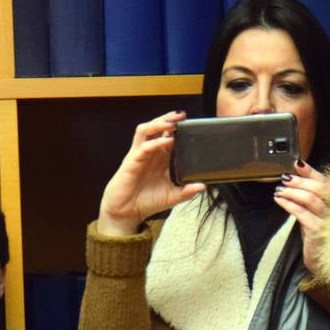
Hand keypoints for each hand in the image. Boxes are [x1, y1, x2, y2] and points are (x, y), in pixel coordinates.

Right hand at [97, 111, 206, 235]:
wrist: (126, 213)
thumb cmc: (146, 202)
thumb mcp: (172, 197)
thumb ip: (186, 192)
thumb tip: (202, 186)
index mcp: (159, 158)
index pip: (168, 136)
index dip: (177, 128)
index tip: (190, 123)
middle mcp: (149, 154)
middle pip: (156, 127)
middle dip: (168, 118)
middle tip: (182, 115)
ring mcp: (139, 156)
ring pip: (145, 131)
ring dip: (158, 124)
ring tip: (172, 123)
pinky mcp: (131, 162)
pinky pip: (143, 147)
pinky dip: (155, 142)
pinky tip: (166, 141)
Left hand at [273, 160, 329, 274]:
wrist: (325, 264)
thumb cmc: (320, 238)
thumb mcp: (317, 216)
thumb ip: (311, 201)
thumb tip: (294, 183)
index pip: (327, 183)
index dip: (312, 172)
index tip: (298, 164)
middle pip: (321, 188)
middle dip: (301, 181)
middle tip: (285, 178)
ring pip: (311, 199)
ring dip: (293, 192)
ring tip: (280, 190)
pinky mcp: (319, 231)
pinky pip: (302, 214)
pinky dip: (289, 205)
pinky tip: (280, 200)